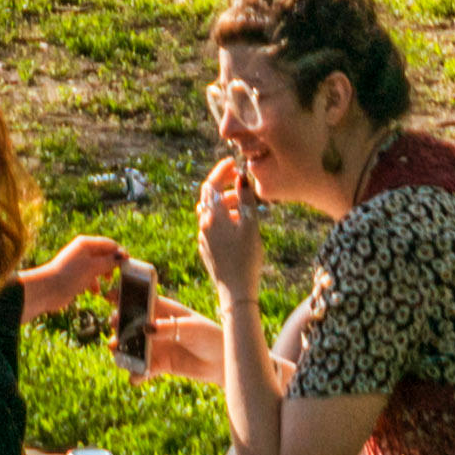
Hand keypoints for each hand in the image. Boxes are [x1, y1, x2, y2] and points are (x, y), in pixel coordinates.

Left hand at [25, 232, 139, 318]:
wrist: (48, 289)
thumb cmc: (70, 275)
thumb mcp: (93, 267)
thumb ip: (109, 261)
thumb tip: (122, 256)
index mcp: (86, 243)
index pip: (109, 244)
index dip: (119, 253)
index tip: (128, 264)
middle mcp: (83, 251)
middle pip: (104, 255)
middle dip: (111, 265)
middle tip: (115, 275)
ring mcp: (79, 264)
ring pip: (98, 267)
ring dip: (103, 275)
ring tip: (105, 283)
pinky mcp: (76, 276)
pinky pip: (91, 277)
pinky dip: (94, 283)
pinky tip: (94, 291)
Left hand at [198, 150, 271, 290]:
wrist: (235, 292)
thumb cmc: (246, 258)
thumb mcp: (251, 225)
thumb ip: (246, 199)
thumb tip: (241, 177)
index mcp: (213, 216)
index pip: (212, 184)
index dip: (221, 170)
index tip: (233, 162)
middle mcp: (204, 225)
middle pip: (209, 196)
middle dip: (225, 186)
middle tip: (240, 182)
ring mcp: (203, 238)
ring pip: (210, 212)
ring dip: (225, 204)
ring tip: (244, 206)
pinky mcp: (207, 249)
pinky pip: (212, 226)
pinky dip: (223, 218)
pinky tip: (237, 226)